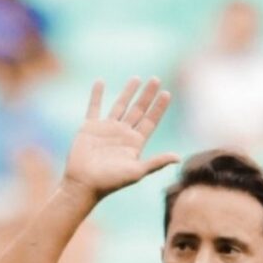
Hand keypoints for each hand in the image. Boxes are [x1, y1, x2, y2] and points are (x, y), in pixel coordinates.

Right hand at [63, 76, 178, 202]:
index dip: (158, 108)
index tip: (166, 93)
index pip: (150, 121)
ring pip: (120, 105)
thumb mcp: (136, 172)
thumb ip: (156, 162)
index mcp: (135, 143)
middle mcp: (122, 134)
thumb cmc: (110, 182)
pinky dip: (96, 95)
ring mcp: (106, 129)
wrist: (83, 184)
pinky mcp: (89, 127)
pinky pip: (94, 107)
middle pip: (138, 110)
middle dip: (147, 95)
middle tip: (156, 79)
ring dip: (128, 92)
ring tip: (136, 78)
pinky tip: (100, 82)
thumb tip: (178, 157)